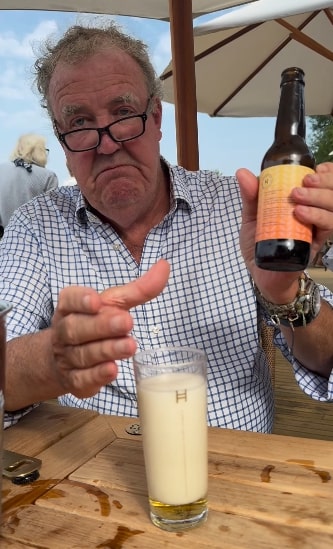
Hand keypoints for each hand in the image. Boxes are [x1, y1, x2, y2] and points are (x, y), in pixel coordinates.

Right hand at [50, 259, 169, 397]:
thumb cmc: (93, 323)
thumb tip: (165, 267)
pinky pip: (82, 379)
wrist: (63, 359)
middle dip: (102, 325)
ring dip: (107, 350)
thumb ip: (138, 289)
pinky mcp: (75, 381)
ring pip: (84, 354)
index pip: (69, 300)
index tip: (96, 300)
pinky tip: (112, 370)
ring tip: (130, 346)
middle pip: (77, 328)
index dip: (81, 300)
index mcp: (70, 307)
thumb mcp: (113, 304)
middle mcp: (65, 332)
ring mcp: (67, 358)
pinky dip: (97, 376)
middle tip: (126, 322)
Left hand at [236, 162, 332, 301]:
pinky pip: (327, 227)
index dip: (327, 173)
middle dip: (324, 182)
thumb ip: (250, 196)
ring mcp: (316, 228)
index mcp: (303, 202)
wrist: (260, 274)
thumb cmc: (258, 243)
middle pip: (332, 192)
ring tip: (298, 195)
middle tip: (305, 180)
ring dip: (319, 198)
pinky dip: (316, 217)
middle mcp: (314, 213)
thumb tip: (242, 172)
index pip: (324, 183)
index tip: (315, 168)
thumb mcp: (252, 217)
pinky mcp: (316, 244)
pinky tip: (300, 213)